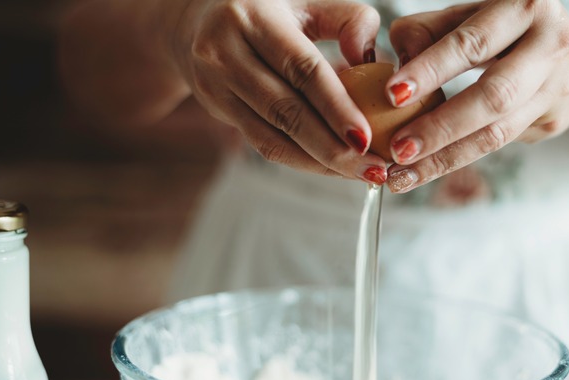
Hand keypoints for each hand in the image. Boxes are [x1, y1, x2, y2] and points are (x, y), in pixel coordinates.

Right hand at [167, 0, 388, 183]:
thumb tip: (371, 59)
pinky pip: (263, 145)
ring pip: (273, 137)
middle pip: (286, 111)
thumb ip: (347, 20)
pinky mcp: (217, 110)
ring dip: (321, 163)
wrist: (194, 23)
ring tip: (361, 173)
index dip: (336, 106)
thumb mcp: (305, 4)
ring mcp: (216, 85)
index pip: (302, 69)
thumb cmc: (266, 13)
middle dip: (334, 148)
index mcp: (255, 19)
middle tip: (374, 168)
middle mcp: (226, 52)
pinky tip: (333, 167)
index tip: (366, 138)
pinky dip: (303, 161)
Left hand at [383, 0, 568, 192]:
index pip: (472, 43)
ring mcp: (558, 87)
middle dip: (441, 127)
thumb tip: (398, 68)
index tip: (394, 94)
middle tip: (398, 149)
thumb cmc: (504, 30)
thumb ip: (428, 32)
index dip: (432, 70)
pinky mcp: (554, 121)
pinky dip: (457, 159)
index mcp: (527, 7)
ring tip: (403, 174)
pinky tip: (424, 170)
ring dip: (445, 157)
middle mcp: (553, 46)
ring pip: (498, 132)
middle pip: (493, 96)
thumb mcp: (468, 16)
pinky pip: (499, 144)